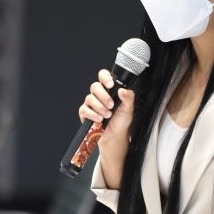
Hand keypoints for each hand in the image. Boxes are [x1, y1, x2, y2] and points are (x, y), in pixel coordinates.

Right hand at [79, 69, 134, 188]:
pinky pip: (84, 109)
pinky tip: (99, 119)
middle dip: (103, 96)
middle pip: (94, 86)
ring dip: (100, 107)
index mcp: (109, 90)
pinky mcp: (85, 113)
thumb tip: (122, 90)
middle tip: (111, 105)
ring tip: (108, 115)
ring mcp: (91, 103)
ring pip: (90, 98)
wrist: (115, 137)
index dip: (105, 77)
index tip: (110, 85)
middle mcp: (99, 95)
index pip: (103, 76)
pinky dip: (92, 114)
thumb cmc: (121, 122)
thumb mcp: (129, 109)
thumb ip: (128, 97)